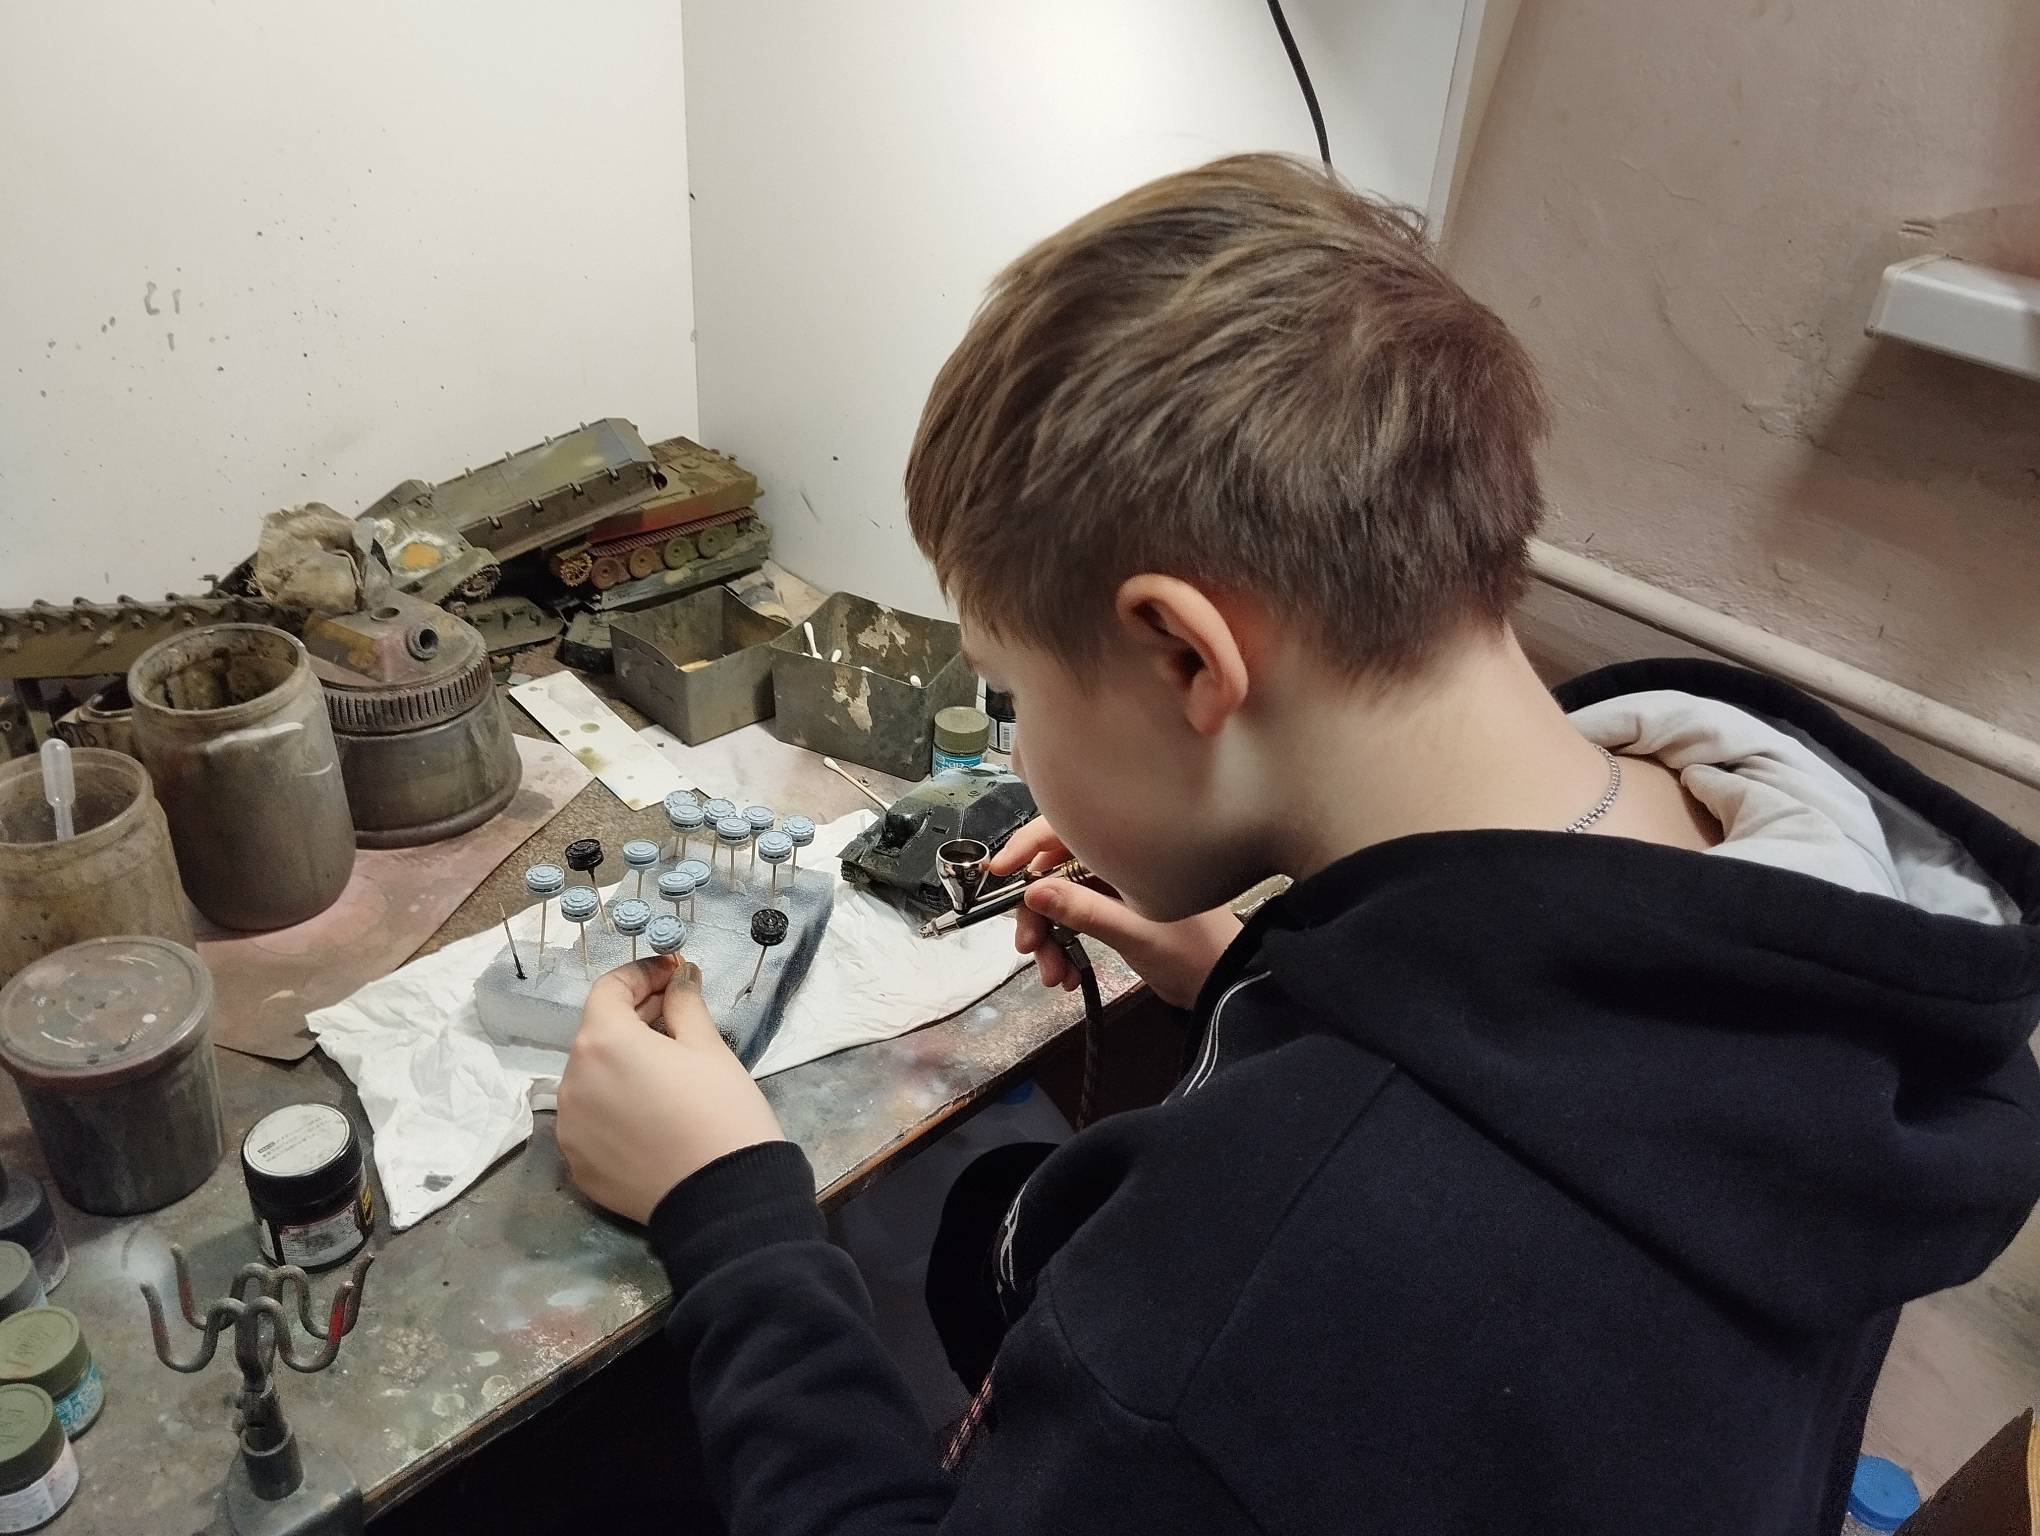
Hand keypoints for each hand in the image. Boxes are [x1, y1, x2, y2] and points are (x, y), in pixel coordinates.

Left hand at [557, 955, 784, 1223]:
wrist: (724, 1200)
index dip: (642, 975)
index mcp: (603, 1043)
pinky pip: (592, 1121)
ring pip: (592, 1080)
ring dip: (621, 1065)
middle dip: (635, 1019)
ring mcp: (570, 1128)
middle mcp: (573, 1081)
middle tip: (677, 1015)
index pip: (609, 990)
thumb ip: (684, 1004)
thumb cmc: (722, 1112)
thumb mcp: (708, 1048)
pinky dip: (615, 1107)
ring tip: (666, 1071)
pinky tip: (651, 1113)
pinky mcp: (578, 1165)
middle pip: (598, 1035)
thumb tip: (678, 978)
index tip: (672, 975)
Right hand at [991, 819, 1242, 1009]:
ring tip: (1053, 975)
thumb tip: (1031, 891)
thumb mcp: (1136, 933)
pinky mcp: (1114, 910)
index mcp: (1128, 847)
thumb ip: (1083, 911)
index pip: (1063, 830)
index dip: (1025, 848)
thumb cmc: (1195, 952)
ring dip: (1048, 937)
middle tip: (1027, 947)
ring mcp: (1114, 886)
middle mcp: (1116, 860)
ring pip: (1059, 900)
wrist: (1227, 984)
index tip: (997, 875)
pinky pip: (1074, 920)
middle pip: (1053, 871)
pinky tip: (1067, 976)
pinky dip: (1063, 947)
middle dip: (1035, 912)